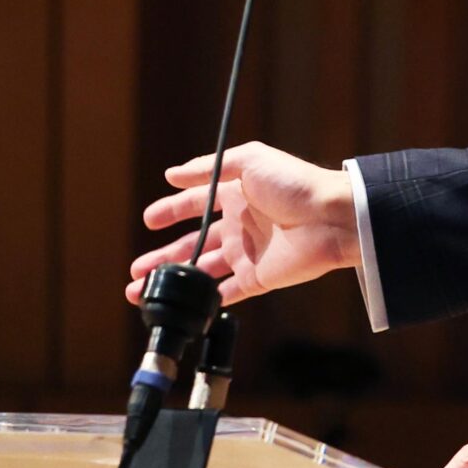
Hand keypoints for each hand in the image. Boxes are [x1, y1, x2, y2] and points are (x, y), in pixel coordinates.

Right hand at [126, 142, 358, 305]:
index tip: (148, 220)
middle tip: (136, 270)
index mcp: (236, 194)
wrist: (332, 218)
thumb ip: (209, 168)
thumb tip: (171, 174)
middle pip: (192, 244)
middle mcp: (238, 224)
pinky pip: (227, 293)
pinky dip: (206, 301)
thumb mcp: (251, 160)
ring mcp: (247, 253)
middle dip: (163, 257)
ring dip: (175, 281)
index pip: (195, 204)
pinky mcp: (258, 278)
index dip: (171, 211)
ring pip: (202, 271)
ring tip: (143, 292)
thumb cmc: (296, 183)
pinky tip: (184, 307)